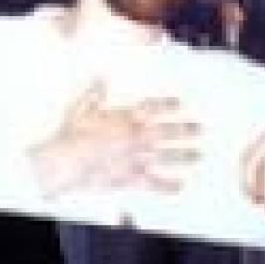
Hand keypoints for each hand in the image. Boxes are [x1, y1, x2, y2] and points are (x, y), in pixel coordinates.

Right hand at [28, 80, 200, 199]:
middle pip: (168, 131)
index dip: (168, 104)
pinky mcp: (132, 178)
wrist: (65, 162)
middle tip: (199, 128)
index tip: (180, 103)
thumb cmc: (71, 135)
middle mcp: (137, 136)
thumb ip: (93, 93)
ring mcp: (137, 158)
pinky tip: (180, 185)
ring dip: (185, 155)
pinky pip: (155, 183)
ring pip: (168, 156)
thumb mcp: (80, 108)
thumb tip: (99, 78)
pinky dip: (169, 185)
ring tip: (197, 154)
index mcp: (125, 117)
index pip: (153, 107)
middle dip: (186, 129)